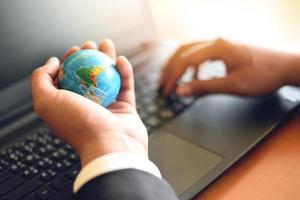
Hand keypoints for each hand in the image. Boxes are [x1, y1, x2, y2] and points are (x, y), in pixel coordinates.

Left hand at [31, 40, 147, 166]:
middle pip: (88, 76)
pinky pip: (126, 86)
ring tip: (107, 44)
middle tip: (90, 45)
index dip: (69, 62)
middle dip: (88, 57)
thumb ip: (40, 79)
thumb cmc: (80, 125)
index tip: (74, 50)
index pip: (67, 79)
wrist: (111, 145)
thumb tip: (52, 62)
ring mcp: (108, 107)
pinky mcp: (126, 108)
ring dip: (108, 59)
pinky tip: (121, 60)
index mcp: (68, 106)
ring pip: (108, 78)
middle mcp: (88, 106)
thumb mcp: (46, 102)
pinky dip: (124, 71)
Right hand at [160, 38, 299, 96]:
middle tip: (162, 85)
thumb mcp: (232, 85)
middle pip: (183, 52)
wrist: (286, 67)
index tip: (166, 91)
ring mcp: (220, 44)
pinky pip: (200, 54)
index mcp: (217, 48)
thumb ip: (204, 87)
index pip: (185, 61)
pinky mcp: (224, 50)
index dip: (172, 77)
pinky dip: (190, 65)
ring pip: (189, 51)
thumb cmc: (264, 75)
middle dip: (170, 70)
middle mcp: (216, 43)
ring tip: (170, 80)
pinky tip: (192, 76)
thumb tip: (182, 90)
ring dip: (178, 65)